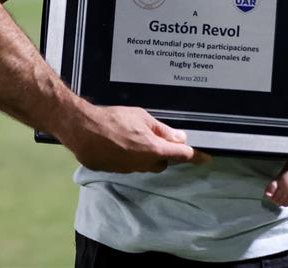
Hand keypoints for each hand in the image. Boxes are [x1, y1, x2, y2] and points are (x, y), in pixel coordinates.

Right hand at [58, 103, 211, 172]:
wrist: (82, 129)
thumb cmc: (112, 119)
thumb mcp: (142, 117)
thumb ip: (162, 130)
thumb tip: (180, 138)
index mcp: (154, 149)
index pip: (182, 155)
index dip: (195, 156)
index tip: (205, 158)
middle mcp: (144, 163)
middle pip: (163, 160)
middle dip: (162, 151)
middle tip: (153, 135)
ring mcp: (129, 169)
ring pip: (146, 164)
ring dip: (145, 153)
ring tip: (131, 136)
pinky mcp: (115, 171)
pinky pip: (129, 165)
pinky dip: (129, 156)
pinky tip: (119, 143)